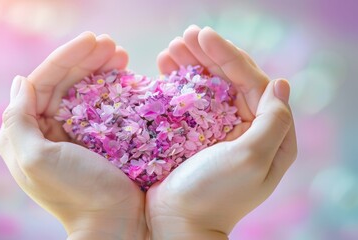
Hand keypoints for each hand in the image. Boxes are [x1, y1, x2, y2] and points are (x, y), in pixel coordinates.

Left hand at [0, 32, 146, 239]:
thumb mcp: (35, 160)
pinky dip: (113, 89)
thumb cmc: (75, 193)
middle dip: (87, 60)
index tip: (93, 41)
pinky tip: (125, 76)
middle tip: (113, 46)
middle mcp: (48, 130)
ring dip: (101, 70)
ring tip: (122, 55)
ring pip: (85, 91)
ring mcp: (75, 133)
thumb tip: (20, 82)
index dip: (66, 59)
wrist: (115, 223)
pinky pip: (102, 106)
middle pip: (65, 83)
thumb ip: (18, 121)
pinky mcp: (99, 138)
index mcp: (27, 133)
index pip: (43, 83)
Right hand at [146, 26, 296, 238]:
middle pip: (230, 81)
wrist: (175, 223)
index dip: (230, 57)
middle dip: (208, 56)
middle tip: (184, 36)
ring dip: (190, 65)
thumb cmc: (214, 195)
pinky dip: (177, 83)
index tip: (204, 37)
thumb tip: (281, 82)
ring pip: (208, 88)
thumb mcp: (251, 159)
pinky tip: (164, 67)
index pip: (254, 83)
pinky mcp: (194, 134)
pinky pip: (189, 101)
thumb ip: (273, 121)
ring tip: (170, 49)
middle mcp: (246, 129)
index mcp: (267, 135)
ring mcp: (218, 130)